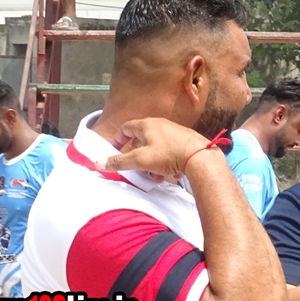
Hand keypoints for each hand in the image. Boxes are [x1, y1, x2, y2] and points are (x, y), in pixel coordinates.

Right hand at [94, 117, 210, 180]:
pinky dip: (166, 162)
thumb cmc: (168, 155)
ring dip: (153, 164)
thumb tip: (98, 163)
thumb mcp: (139, 160)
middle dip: (138, 158)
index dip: (118, 140)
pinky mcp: (185, 141)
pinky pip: (170, 152)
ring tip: (158, 176)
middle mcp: (160, 125)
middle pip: (141, 141)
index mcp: (146, 125)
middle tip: (139, 169)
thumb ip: (119, 162)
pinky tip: (171, 173)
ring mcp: (174, 132)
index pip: (126, 128)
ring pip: (156, 149)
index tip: (115, 151)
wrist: (200, 157)